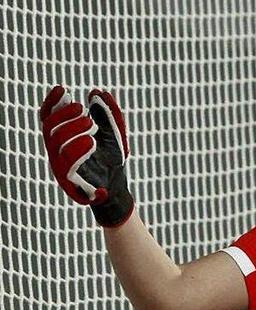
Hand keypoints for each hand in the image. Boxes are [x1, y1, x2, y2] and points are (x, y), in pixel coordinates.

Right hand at [40, 85, 134, 226]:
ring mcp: (61, 166)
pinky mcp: (71, 182)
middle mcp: (57, 151)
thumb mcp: (114, 133)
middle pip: (49, 128)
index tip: (63, 89)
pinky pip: (67, 166)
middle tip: (83, 110)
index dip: (52, 103)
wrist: (118, 186)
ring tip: (92, 125)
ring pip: (56, 145)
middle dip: (65, 115)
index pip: (48, 117)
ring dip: (73, 130)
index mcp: (62, 138)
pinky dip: (78, 151)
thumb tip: (98, 93)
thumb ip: (107, 114)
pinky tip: (92, 142)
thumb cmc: (111, 158)